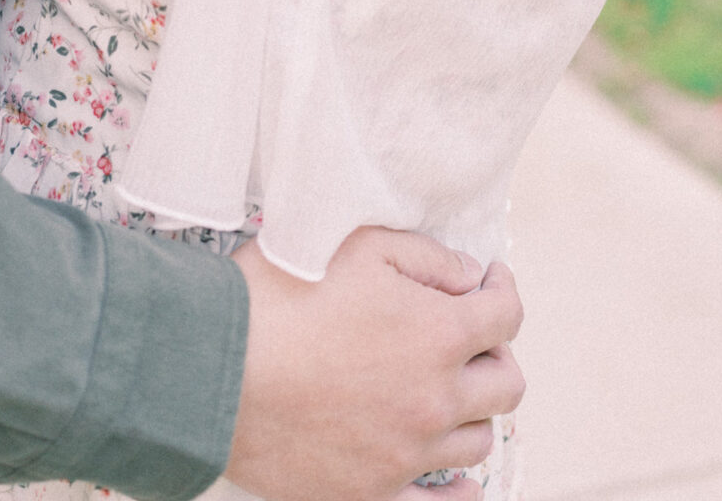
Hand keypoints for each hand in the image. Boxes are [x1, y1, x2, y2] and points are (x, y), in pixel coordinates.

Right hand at [226, 229, 523, 500]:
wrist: (215, 370)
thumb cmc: (278, 298)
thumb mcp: (357, 246)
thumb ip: (424, 257)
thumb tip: (466, 277)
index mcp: (437, 334)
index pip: (506, 314)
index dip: (504, 289)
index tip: (489, 281)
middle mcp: (434, 399)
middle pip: (506, 384)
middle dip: (496, 351)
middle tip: (471, 335)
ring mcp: (406, 454)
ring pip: (477, 442)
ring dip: (472, 410)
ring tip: (447, 389)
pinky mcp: (372, 492)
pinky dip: (458, 493)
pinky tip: (457, 482)